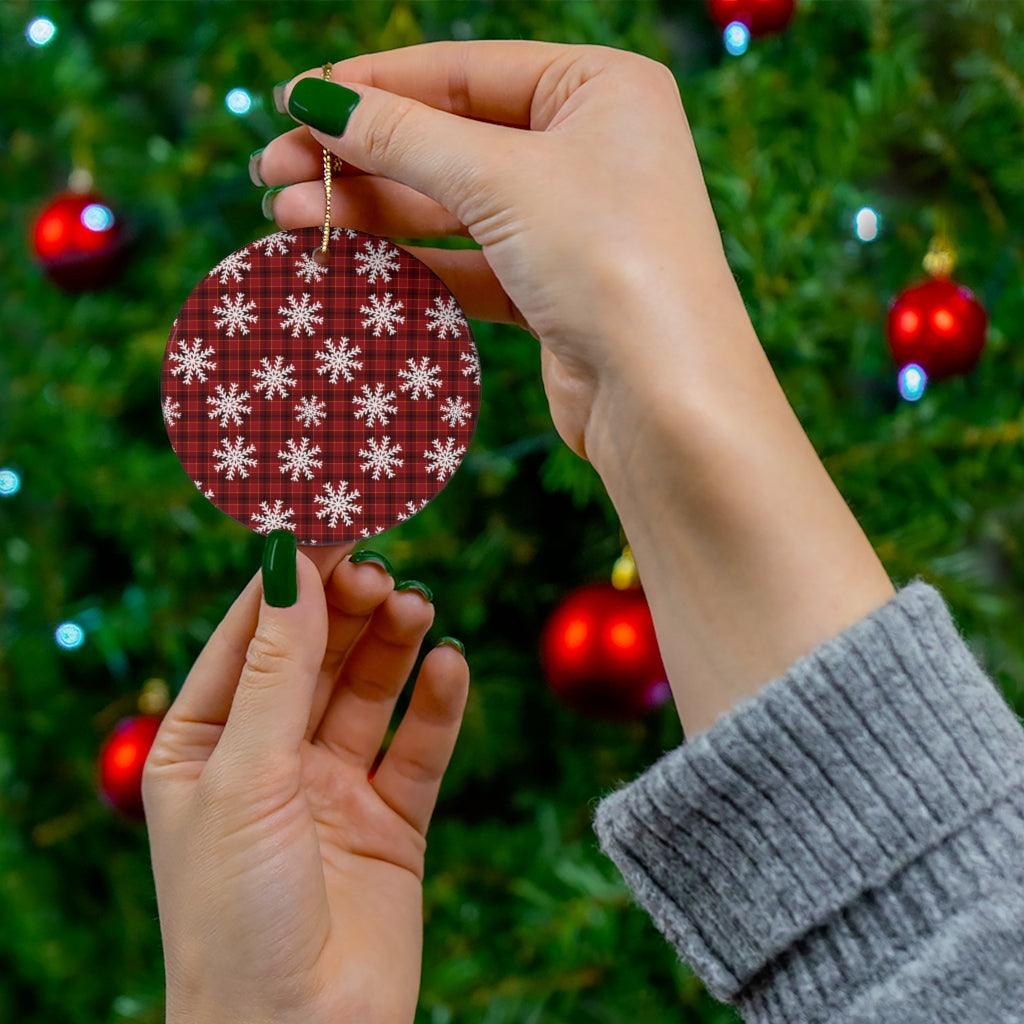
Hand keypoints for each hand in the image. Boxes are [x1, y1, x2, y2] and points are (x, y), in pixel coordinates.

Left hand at [143, 544, 468, 1023]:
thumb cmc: (235, 916)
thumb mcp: (245, 776)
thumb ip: (278, 669)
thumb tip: (292, 564)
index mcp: (204, 744)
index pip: (250, 634)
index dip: (290, 576)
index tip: (332, 520)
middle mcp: (269, 758)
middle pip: (316, 654)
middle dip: (346, 607)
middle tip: (381, 569)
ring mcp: (332, 788)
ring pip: (369, 691)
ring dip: (393, 644)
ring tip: (416, 606)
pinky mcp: (391, 821)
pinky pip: (419, 747)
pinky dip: (437, 705)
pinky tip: (450, 666)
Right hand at [257, 40, 735, 459]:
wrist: (666, 399)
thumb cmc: (608, 261)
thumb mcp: (500, 179)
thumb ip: (403, 136)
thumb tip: (316, 99)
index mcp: (600, 89)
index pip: (464, 71)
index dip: (373, 85)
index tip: (292, 100)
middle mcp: (591, 149)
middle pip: (450, 140)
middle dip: (359, 157)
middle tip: (272, 173)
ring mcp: (573, 224)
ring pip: (452, 206)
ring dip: (371, 213)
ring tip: (288, 220)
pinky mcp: (554, 291)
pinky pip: (468, 264)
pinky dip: (411, 264)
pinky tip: (347, 265)